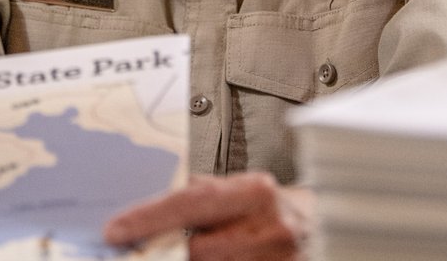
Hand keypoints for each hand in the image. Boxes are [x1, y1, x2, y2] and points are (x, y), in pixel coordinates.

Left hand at [103, 172, 315, 259]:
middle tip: (185, 246)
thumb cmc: (278, 210)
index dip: (148, 218)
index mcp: (255, 191)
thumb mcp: (246, 192)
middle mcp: (269, 227)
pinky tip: (236, 260)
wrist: (331, 232)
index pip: (189, 203)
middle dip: (185, 253)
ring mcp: (279, 260)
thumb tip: (158, 207)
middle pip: (196, 252)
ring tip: (229, 250)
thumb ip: (208, 196)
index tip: (115, 231)